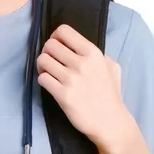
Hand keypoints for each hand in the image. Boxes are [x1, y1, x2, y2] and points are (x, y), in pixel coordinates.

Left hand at [36, 24, 132, 147]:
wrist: (110, 122)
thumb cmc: (110, 94)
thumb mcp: (112, 67)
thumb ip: (97, 54)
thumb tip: (78, 46)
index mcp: (93, 53)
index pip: (64, 31)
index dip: (56, 37)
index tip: (58, 46)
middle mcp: (82, 63)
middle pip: (49, 45)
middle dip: (47, 52)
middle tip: (52, 62)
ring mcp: (72, 79)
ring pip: (42, 60)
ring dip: (43, 67)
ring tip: (50, 73)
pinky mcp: (63, 95)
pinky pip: (42, 79)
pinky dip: (43, 81)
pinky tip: (51, 85)